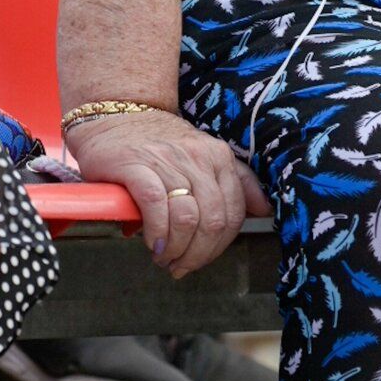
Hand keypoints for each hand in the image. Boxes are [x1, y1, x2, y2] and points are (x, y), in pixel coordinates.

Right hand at [65, 109, 269, 277]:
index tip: (199, 260)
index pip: (233, 214)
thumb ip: (235, 181)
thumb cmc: (160, 145)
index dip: (218, 247)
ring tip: (163, 257)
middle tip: (178, 266)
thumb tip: (264, 208)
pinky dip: (158, 233)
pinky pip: (157, 206)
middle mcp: (197, 155)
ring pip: (187, 218)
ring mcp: (167, 159)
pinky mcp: (136, 164)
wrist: (116, 114)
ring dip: (176, 250)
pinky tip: (153, 244)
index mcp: (218, 155)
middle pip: (212, 221)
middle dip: (197, 255)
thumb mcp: (203, 157)